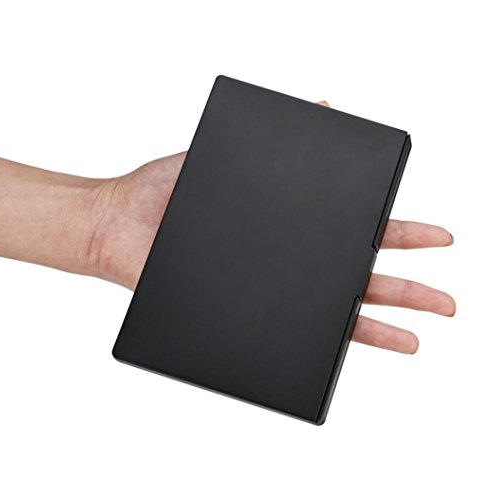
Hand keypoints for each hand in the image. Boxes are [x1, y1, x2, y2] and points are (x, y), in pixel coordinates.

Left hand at [88, 153, 454, 354]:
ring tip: (415, 339)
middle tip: (446, 302)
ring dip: (376, 326)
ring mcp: (266, 293)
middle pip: (354, 277)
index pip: (352, 233)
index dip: (395, 235)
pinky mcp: (242, 313)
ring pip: (330, 314)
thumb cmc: (166, 191)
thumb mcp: (227, 156)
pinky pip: (285, 335)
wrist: (119, 222)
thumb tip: (321, 107)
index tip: (432, 237)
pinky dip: (319, 345)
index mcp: (289, 228)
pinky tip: (346, 354)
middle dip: (406, 288)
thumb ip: (274, 139)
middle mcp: (284, 263)